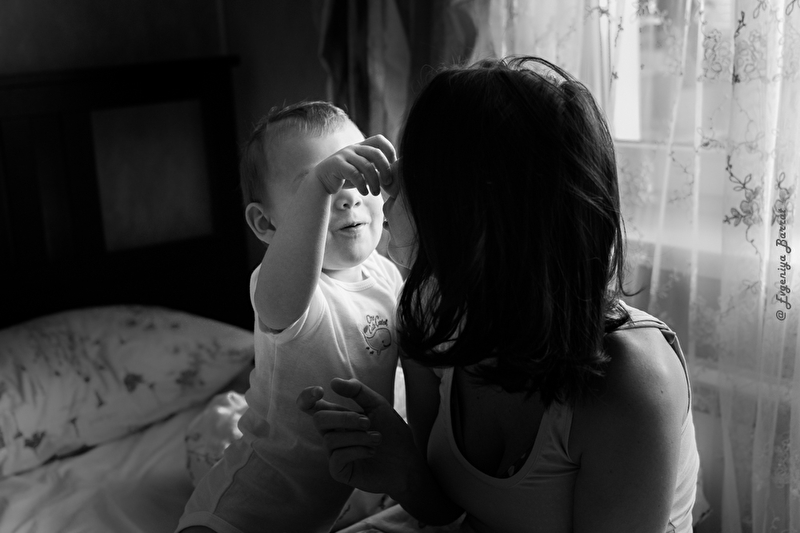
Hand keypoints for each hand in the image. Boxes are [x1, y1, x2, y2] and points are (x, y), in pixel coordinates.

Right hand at [297, 377, 421, 495]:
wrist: (407, 461)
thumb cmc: (391, 432)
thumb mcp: (378, 405)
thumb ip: (358, 391)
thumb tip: (333, 382)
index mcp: (337, 416)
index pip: (310, 406)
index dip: (307, 397)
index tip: (321, 391)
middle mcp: (332, 434)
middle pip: (319, 419)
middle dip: (345, 418)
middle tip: (368, 422)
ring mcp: (333, 453)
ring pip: (331, 439)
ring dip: (360, 436)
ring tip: (378, 439)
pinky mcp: (339, 471)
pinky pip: (338, 457)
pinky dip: (358, 451)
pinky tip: (371, 452)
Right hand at [313, 135, 395, 195]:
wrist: (322, 181)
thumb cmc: (347, 177)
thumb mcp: (363, 171)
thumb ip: (376, 169)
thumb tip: (396, 174)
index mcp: (362, 146)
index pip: (379, 139)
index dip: (389, 151)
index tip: (392, 167)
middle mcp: (354, 147)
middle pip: (376, 153)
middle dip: (385, 169)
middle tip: (387, 183)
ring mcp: (344, 154)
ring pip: (366, 165)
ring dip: (374, 182)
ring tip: (375, 193)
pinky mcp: (336, 164)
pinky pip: (354, 173)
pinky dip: (362, 185)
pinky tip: (365, 193)